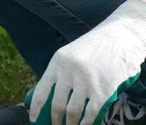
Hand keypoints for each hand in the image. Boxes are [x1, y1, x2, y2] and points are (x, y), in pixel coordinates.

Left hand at [28, 0, 145, 124]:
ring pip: (73, 111)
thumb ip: (60, 74)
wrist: (120, 37)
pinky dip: (87, 122)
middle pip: (57, 104)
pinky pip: (91, 112)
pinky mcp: (102, 89)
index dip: (36, 108)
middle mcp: (69, 71)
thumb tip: (49, 98)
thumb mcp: (70, 55)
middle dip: (55, 120)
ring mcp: (86, 81)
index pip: (41, 90)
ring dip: (70, 124)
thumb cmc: (94, 48)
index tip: (33, 120)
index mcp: (57, 62)